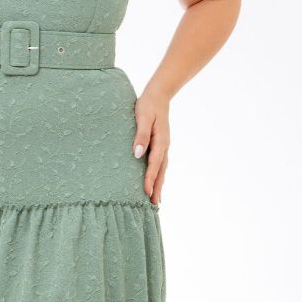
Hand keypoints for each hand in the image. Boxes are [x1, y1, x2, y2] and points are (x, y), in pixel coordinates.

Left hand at [132, 86, 170, 206]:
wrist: (158, 95)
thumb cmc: (148, 105)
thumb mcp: (143, 117)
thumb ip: (141, 135)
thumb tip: (137, 154)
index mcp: (161, 141)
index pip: (154, 165)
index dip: (149, 179)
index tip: (145, 193)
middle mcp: (164, 146)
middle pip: (161, 171)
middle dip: (157, 188)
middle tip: (153, 206)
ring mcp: (163, 146)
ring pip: (161, 169)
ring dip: (158, 184)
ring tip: (155, 200)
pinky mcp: (160, 145)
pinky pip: (160, 164)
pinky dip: (158, 175)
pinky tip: (154, 181)